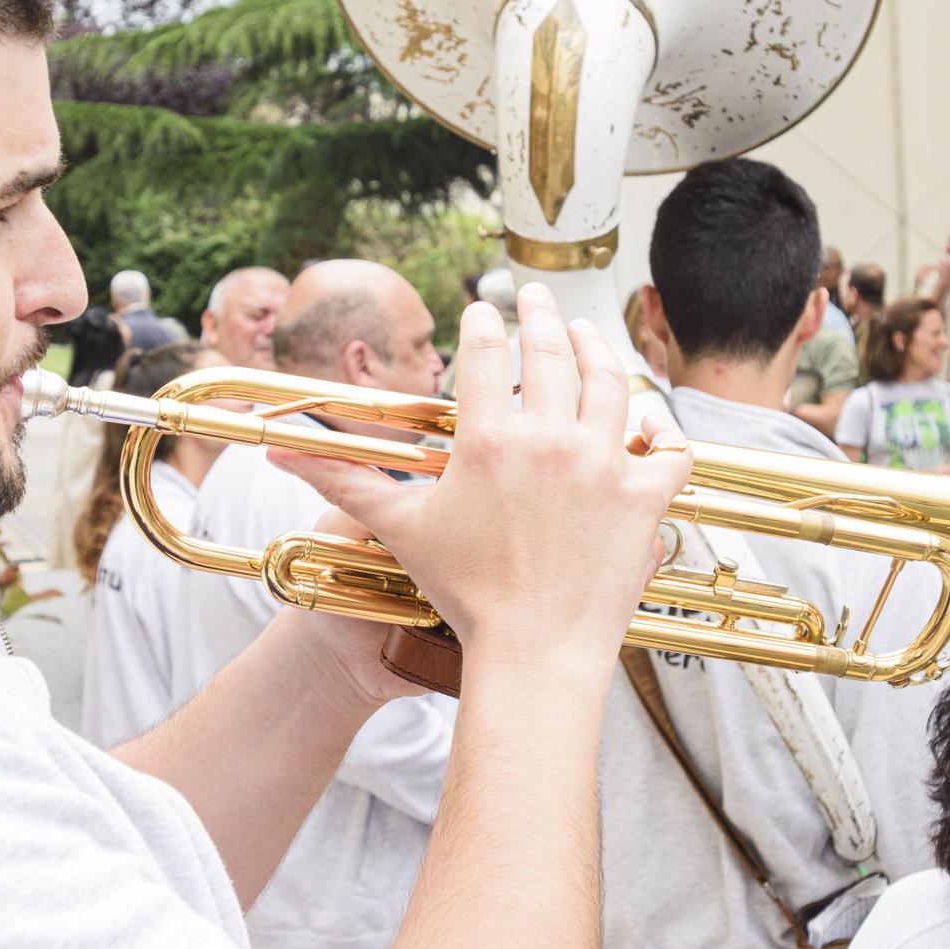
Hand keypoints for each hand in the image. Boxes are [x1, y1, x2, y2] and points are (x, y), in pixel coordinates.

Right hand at [273, 284, 693, 682]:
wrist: (534, 653)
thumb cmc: (464, 593)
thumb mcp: (401, 527)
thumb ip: (344, 482)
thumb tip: (280, 453)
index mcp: (490, 439)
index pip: (487, 352)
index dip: (482, 323)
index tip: (482, 311)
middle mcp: (551, 439)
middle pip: (551, 350)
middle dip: (540, 314)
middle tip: (535, 296)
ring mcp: (605, 465)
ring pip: (609, 383)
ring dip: (596, 349)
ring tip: (584, 333)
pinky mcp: (646, 498)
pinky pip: (669, 448)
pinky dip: (662, 431)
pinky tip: (647, 420)